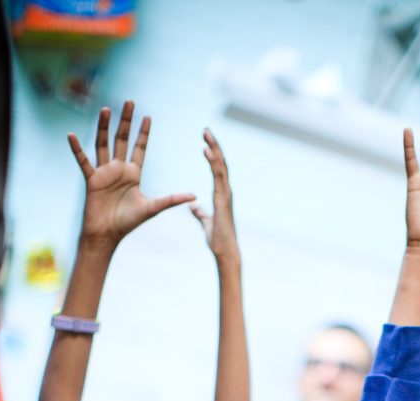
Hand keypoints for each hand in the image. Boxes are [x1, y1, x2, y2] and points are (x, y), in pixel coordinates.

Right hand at [68, 101, 194, 248]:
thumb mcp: (153, 208)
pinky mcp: (91, 179)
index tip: (148, 116)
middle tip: (130, 101)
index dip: (143, 133)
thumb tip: (194, 195)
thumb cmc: (128, 222)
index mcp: (133, 173)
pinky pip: (82, 161)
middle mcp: (118, 169)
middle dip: (126, 121)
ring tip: (106, 109)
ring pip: (103, 144)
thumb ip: (172, 199)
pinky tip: (71, 135)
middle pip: (122, 139)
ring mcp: (104, 172)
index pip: (139, 148)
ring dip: (104, 127)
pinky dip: (76, 149)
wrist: (108, 235)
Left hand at [190, 130, 239, 262]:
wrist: (225, 252)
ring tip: (206, 132)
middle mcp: (226, 191)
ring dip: (214, 148)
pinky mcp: (222, 199)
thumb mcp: (206, 223)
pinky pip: (217, 176)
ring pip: (220, 165)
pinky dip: (212, 161)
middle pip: (221, 163)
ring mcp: (225, 194)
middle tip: (206, 129)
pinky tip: (206, 149)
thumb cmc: (218, 241)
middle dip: (214, 145)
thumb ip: (200, 214)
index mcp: (222, 195)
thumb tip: (193, 207)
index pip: (217, 170)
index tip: (206, 141)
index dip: (213, 155)